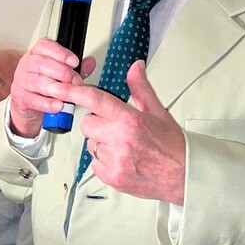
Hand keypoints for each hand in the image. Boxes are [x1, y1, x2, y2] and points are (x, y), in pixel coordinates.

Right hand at [8, 39, 96, 137]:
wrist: (28, 106)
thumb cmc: (44, 86)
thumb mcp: (60, 74)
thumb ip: (75, 68)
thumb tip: (90, 62)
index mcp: (36, 54)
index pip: (44, 46)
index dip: (60, 52)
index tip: (74, 62)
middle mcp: (26, 65)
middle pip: (41, 63)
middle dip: (62, 72)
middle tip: (76, 81)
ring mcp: (21, 81)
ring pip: (37, 81)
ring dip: (56, 88)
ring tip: (68, 94)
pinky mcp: (20, 98)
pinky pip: (33, 100)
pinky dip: (47, 103)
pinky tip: (58, 105)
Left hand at [71, 60, 185, 204]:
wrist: (184, 176)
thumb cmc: (172, 145)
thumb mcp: (158, 112)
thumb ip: (141, 88)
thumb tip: (135, 67)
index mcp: (130, 120)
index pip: (95, 100)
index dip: (74, 92)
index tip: (60, 87)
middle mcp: (120, 140)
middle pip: (87, 123)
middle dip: (97, 123)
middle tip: (116, 128)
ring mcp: (114, 160)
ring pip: (90, 144)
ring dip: (101, 143)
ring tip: (123, 146)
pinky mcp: (111, 177)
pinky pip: (94, 163)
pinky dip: (104, 161)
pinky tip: (122, 159)